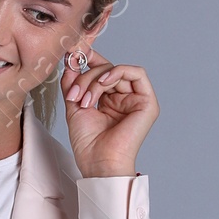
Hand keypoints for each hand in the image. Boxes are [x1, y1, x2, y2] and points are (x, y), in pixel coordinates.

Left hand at [61, 51, 157, 177]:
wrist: (99, 164)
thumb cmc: (89, 145)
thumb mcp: (75, 106)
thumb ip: (74, 83)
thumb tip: (71, 61)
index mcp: (110, 101)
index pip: (102, 72)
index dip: (89, 60)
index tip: (73, 54)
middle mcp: (124, 99)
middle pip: (106, 71)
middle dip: (86, 78)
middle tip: (74, 94)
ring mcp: (137, 100)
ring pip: (117, 71)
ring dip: (97, 80)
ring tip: (86, 100)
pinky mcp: (147, 103)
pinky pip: (136, 73)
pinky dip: (117, 72)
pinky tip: (103, 82)